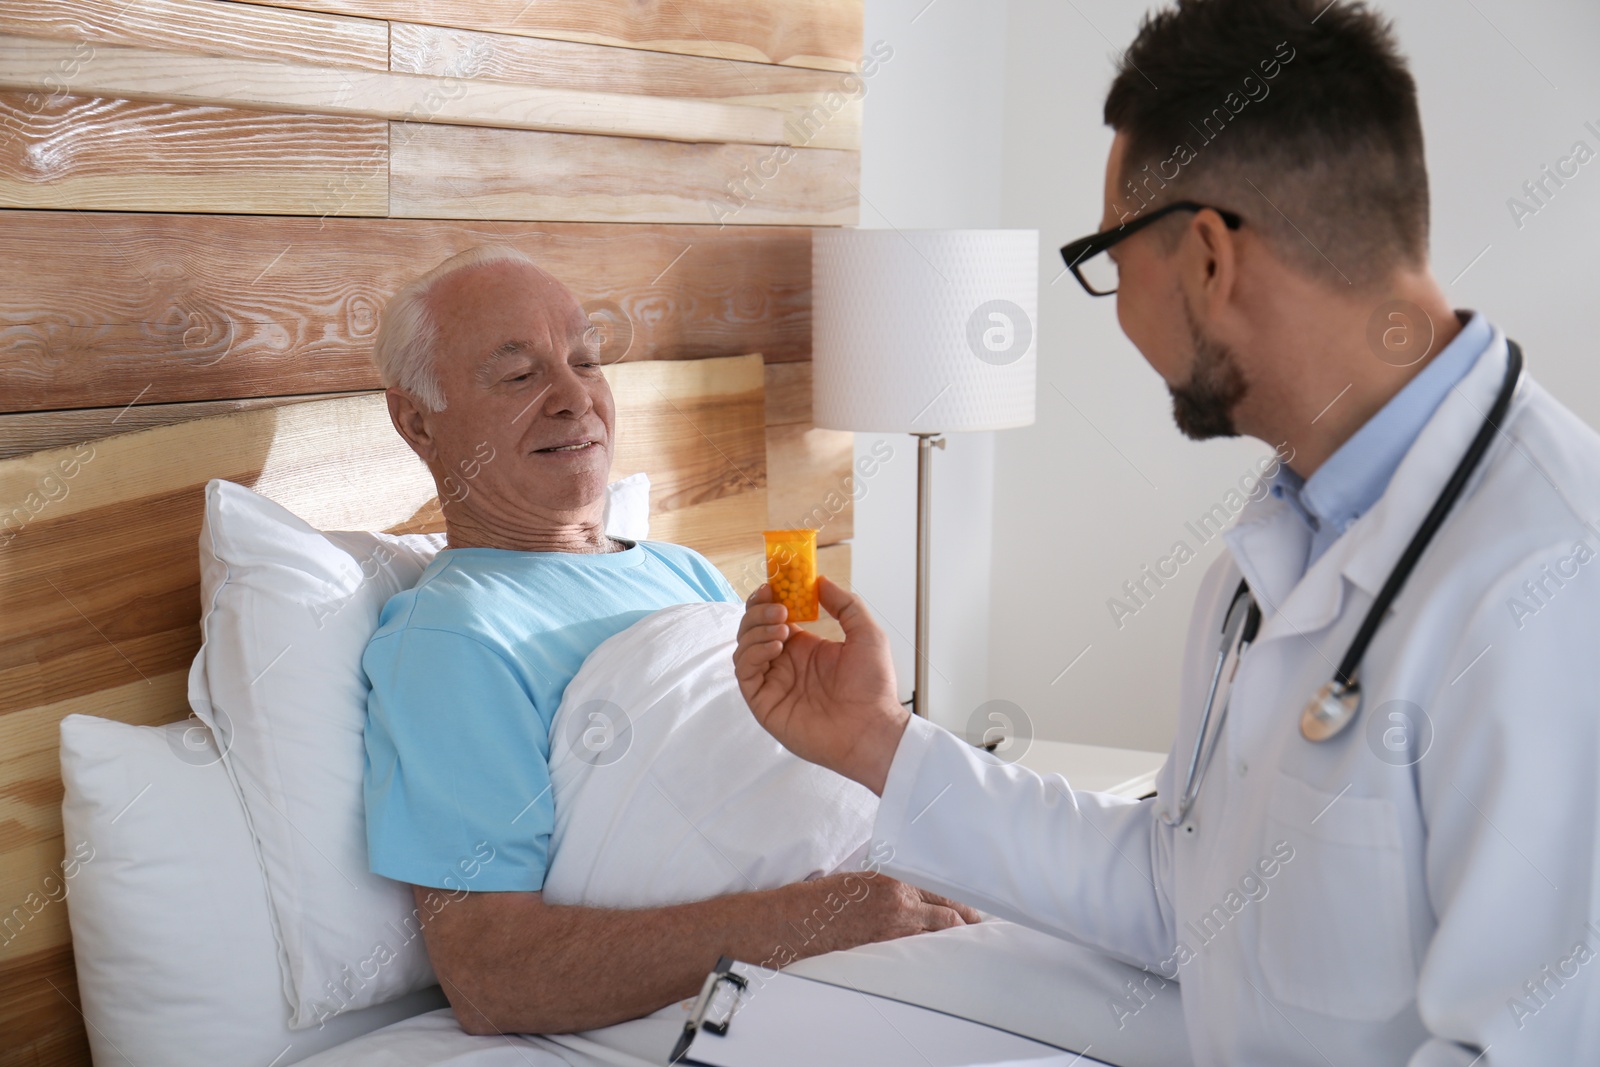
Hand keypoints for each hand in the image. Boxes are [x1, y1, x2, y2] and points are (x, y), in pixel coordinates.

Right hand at [733, 577, 909, 793]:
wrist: (872, 729)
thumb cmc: (873, 688)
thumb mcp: (866, 634)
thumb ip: (845, 604)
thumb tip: (820, 581)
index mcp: (804, 648)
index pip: (774, 616)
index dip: (769, 598)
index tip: (774, 584)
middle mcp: (785, 663)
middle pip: (753, 628)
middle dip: (759, 611)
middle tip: (778, 606)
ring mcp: (773, 683)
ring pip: (744, 647)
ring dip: (757, 629)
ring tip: (781, 626)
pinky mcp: (764, 702)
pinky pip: (744, 672)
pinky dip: (753, 653)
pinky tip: (775, 646)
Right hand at [794, 872, 981, 957]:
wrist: (804, 918)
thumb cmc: (831, 894)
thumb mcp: (868, 878)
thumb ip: (896, 883)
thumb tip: (920, 891)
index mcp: (897, 879)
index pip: (943, 890)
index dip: (961, 901)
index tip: (972, 907)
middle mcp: (901, 903)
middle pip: (948, 915)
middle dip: (965, 922)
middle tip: (976, 925)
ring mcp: (894, 928)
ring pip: (936, 934)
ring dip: (950, 936)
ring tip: (961, 938)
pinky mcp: (885, 947)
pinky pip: (917, 947)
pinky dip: (928, 946)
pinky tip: (935, 949)